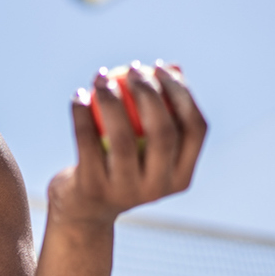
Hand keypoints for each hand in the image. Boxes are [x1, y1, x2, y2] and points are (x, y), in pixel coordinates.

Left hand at [49, 61, 205, 225]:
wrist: (83, 209)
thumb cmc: (119, 165)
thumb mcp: (144, 144)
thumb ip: (160, 110)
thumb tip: (171, 66)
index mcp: (182, 176)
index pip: (195, 130)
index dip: (182, 94)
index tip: (160, 68)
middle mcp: (158, 188)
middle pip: (163, 133)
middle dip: (149, 93)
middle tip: (132, 69)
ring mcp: (125, 192)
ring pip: (123, 139)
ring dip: (112, 100)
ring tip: (101, 77)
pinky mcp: (93, 189)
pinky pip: (87, 143)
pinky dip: (81, 115)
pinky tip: (79, 94)